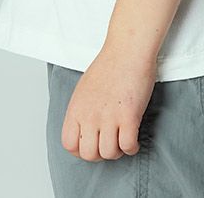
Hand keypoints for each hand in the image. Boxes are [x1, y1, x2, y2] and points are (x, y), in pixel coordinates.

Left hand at [61, 46, 156, 161]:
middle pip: (89, 154)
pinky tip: (134, 139)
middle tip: (109, 144)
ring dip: (117, 151)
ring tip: (122, 140)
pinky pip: (127, 146)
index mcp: (76, 108)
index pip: (69, 144)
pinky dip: (132, 148)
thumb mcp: (84, 88)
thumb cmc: (109, 65)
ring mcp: (109, 116)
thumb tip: (85, 130)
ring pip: (108, 153)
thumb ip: (82, 110)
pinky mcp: (129, 116)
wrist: (127, 50)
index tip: (91, 145)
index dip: (81, 150)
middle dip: (100, 154)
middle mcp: (90, 115)